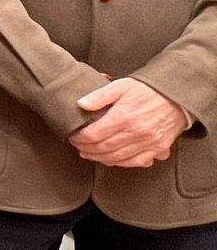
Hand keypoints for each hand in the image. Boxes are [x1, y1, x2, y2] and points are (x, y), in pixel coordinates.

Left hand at [70, 78, 186, 166]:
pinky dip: (122, 163)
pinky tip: (112, 160)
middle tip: (79, 147)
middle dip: (87, 149)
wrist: (175, 96)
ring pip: (118, 157)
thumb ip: (99, 96)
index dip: (80, 138)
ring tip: (90, 154)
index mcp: (123, 116)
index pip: (94, 134)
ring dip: (101, 158)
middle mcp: (136, 132)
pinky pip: (137, 162)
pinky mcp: (158, 148)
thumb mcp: (120, 86)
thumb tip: (81, 104)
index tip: (73, 137)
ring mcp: (148, 142)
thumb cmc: (147, 90)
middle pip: (104, 148)